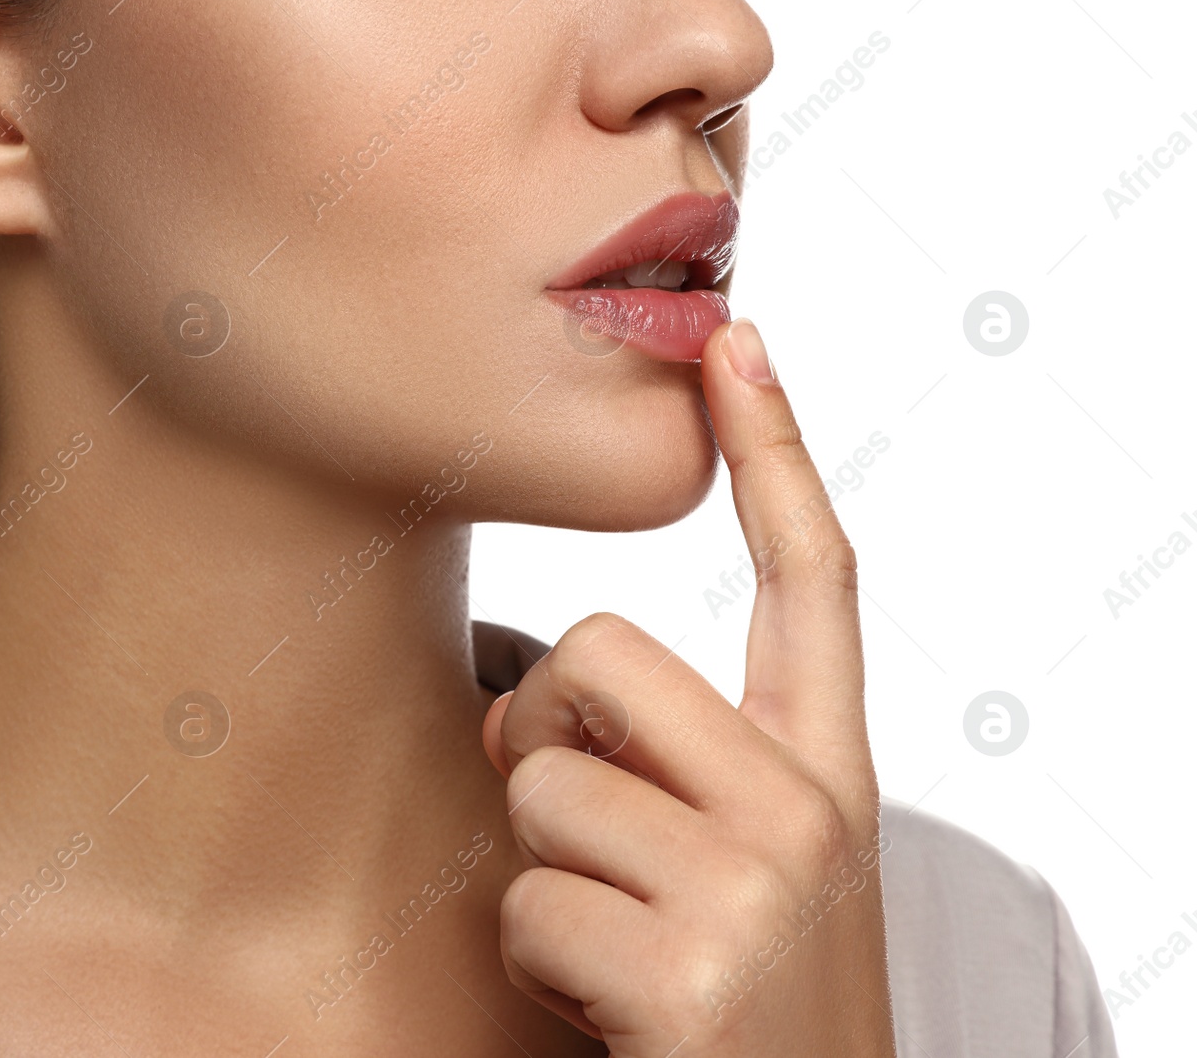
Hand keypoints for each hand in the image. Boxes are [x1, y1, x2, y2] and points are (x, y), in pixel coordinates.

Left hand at [481, 319, 895, 1055]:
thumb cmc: (741, 996)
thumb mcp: (742, 867)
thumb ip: (667, 765)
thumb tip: (507, 717)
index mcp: (829, 774)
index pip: (813, 580)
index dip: (777, 452)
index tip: (740, 344)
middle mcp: (810, 814)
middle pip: (601, 649)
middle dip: (542, 724)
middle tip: (574, 817)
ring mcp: (755, 892)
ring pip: (541, 787)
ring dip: (543, 873)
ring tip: (616, 942)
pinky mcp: (687, 975)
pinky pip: (527, 903)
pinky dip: (538, 959)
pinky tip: (608, 1008)